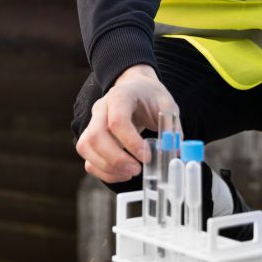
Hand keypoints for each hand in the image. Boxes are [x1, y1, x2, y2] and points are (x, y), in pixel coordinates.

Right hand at [75, 64, 178, 183]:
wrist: (136, 88)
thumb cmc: (150, 97)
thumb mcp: (167, 106)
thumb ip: (172, 129)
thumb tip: (174, 152)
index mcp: (120, 96)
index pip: (117, 121)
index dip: (131, 143)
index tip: (147, 156)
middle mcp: (101, 108)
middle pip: (96, 136)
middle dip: (115, 159)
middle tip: (137, 170)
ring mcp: (92, 123)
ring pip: (86, 147)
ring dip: (107, 167)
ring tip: (130, 173)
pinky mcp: (91, 138)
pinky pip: (88, 158)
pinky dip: (103, 171)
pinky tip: (122, 173)